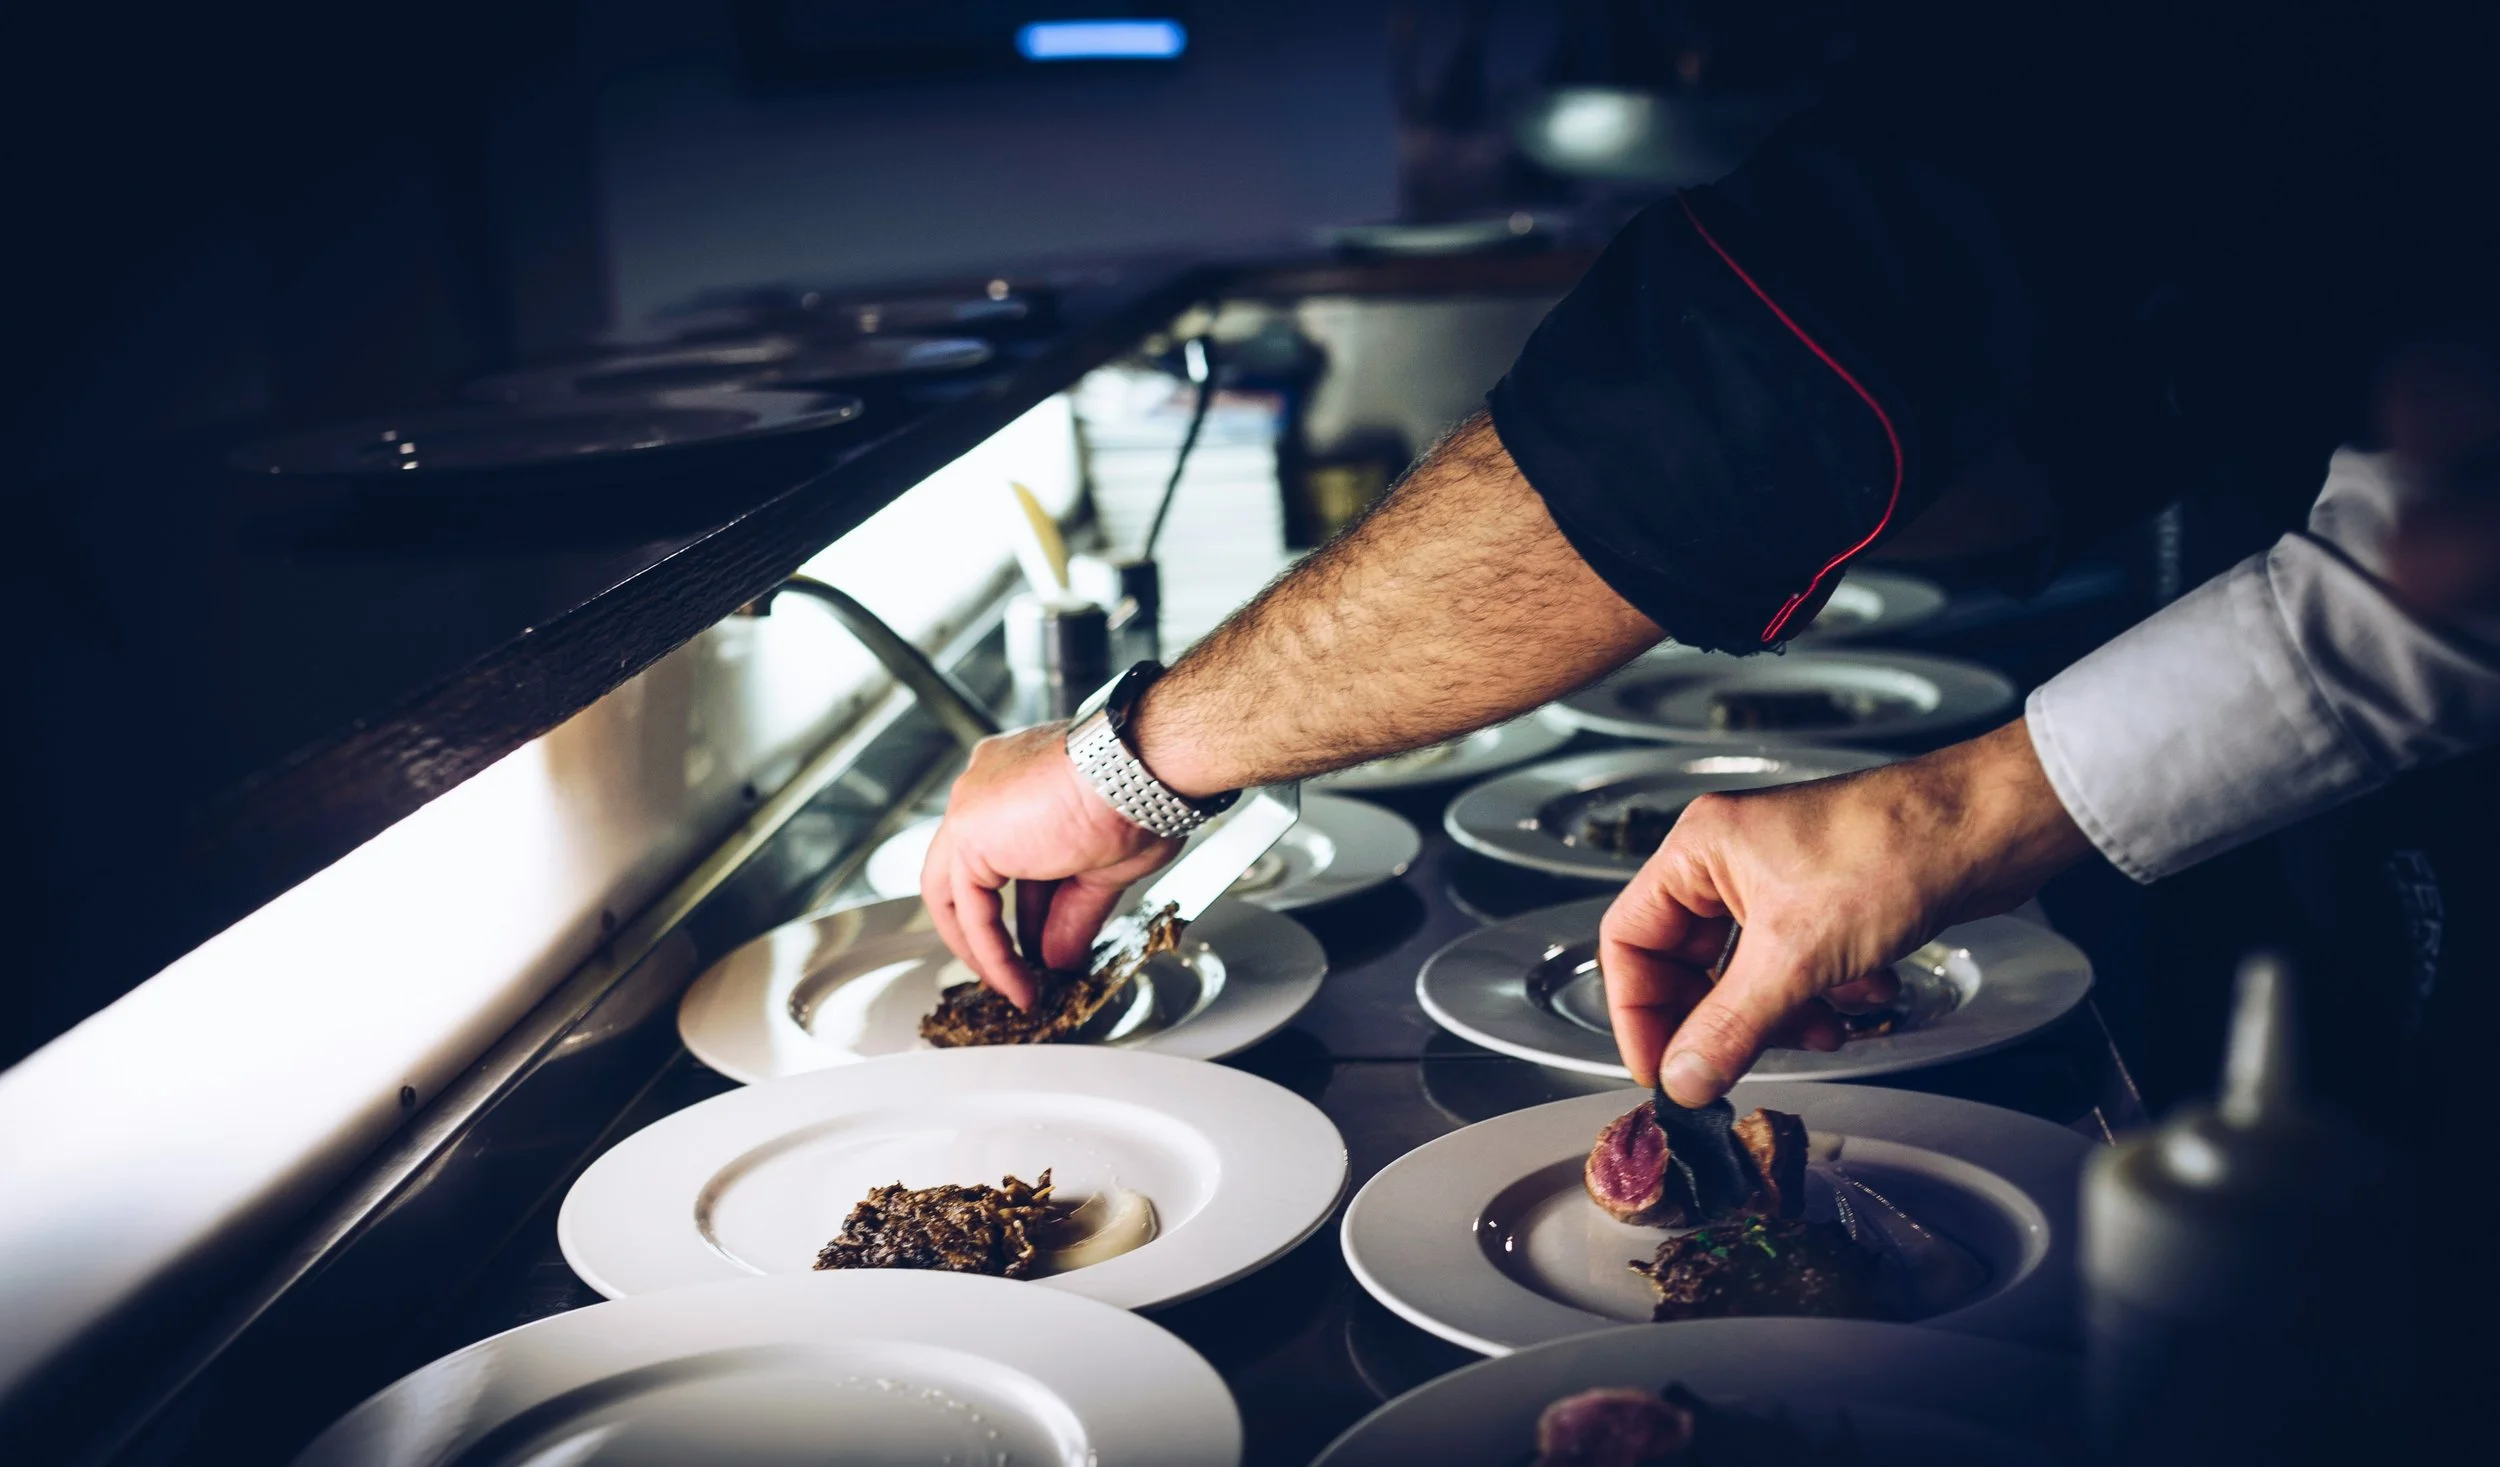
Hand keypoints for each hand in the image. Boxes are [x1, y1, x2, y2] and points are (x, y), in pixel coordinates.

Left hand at [920, 724, 1181, 1008]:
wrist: (1140, 771)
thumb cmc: (1140, 793)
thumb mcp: (1104, 867)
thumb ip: (1072, 912)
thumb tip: (1059, 957)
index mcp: (1019, 778)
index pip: (1009, 854)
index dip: (1027, 907)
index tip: (1041, 942)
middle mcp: (986, 786)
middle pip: (972, 872)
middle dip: (992, 930)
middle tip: (1016, 971)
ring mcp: (971, 806)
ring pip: (956, 892)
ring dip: (986, 949)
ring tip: (1016, 987)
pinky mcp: (968, 834)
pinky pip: (970, 910)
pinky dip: (992, 953)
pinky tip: (1018, 982)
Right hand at [1600, 718, 2094, 1104]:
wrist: (1989, 827)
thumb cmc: (1895, 848)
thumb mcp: (1797, 957)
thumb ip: (1730, 1028)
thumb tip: (1683, 1080)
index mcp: (1699, 851)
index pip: (1629, 940)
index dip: (1637, 1012)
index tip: (1661, 1069)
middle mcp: (1731, 862)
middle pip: (1689, 965)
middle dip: (1723, 1020)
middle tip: (1736, 1066)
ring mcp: (1780, 881)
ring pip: (1748, 975)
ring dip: (1783, 1015)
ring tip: (1823, 1029)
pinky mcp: (1828, 903)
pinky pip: (1798, 969)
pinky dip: (1825, 995)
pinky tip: (1866, 996)